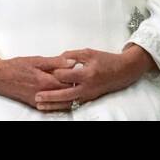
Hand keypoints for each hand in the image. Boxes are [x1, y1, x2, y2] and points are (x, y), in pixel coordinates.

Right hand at [0, 52, 72, 108]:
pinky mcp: (34, 104)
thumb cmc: (15, 66)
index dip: (77, 78)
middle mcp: (43, 93)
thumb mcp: (36, 60)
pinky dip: (58, 100)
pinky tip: (60, 94)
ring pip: (60, 101)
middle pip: (66, 93)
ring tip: (72, 87)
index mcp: (45, 80)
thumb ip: (55, 62)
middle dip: (73, 87)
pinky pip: (51, 105)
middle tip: (79, 80)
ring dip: (67, 95)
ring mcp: (39, 100)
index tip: (82, 72)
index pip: (68, 82)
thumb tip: (71, 62)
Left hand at [34, 46, 153, 111]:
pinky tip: (53, 106)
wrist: (123, 71)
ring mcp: (88, 95)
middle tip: (36, 96)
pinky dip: (62, 106)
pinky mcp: (89, 98)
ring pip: (68, 103)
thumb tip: (57, 58)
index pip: (66, 76)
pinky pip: (74, 104)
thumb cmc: (105, 60)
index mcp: (87, 74)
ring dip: (54, 105)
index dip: (54, 73)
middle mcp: (87, 87)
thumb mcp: (88, 52)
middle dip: (50, 96)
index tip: (46, 71)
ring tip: (40, 106)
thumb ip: (71, 55)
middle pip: (65, 94)